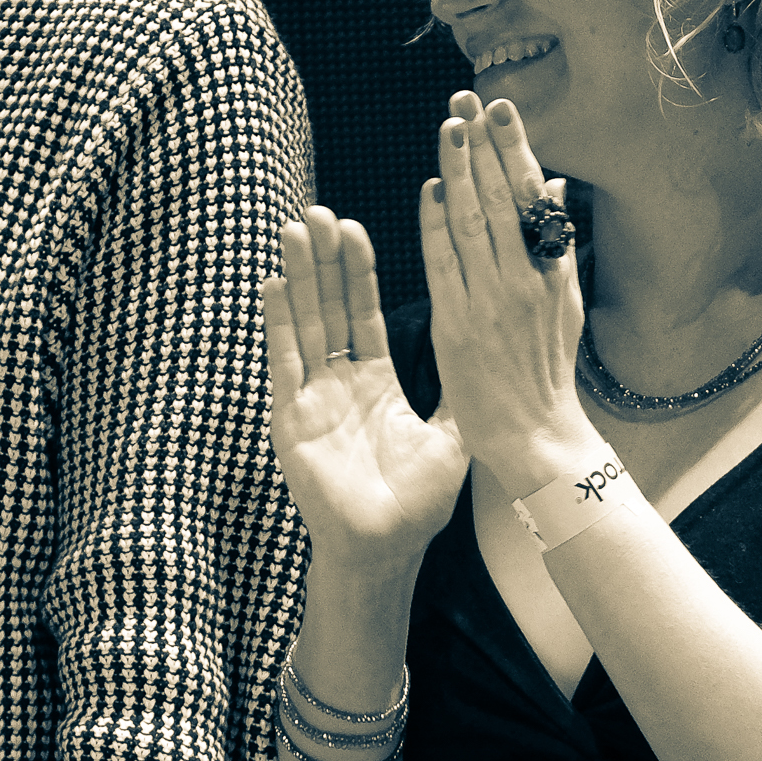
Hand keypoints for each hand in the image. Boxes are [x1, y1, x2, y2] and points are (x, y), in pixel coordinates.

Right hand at [261, 207, 463, 569]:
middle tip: (319, 212)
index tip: (354, 228)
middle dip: (324, 261)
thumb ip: (459, 391)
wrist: (386, 548)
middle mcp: (338, 383)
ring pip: (304, 324)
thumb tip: (487, 352)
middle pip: (328, 309)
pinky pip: (285, 362)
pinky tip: (274, 285)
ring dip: (299, 277)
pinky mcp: (291, 417)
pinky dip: (279, 323)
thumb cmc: (416, 503)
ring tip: (295, 230)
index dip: (356, 272)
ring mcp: (311, 397)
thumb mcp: (450, 436)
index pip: (361, 314)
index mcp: (374, 383)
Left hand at [422, 92, 607, 497]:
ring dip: (460, 170)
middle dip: (484, 145)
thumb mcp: (565, 300)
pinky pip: (445, 264)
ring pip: (475, 222)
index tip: (499, 107)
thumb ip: (557, 241)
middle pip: (503, 199)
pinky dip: (437, 223)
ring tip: (448, 127)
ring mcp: (494, 302)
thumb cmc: (546, 367)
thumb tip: (556, 182)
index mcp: (554, 271)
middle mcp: (528, 280)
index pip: (533, 197)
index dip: (514, 148)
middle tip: (467, 98)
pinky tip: (432, 188)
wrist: (537, 435)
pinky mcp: (460, 326)